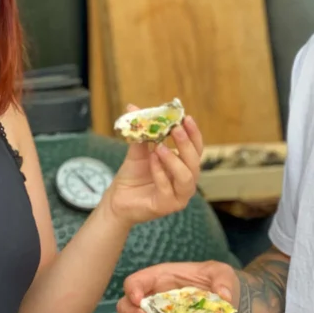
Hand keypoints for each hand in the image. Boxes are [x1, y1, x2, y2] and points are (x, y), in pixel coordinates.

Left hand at [106, 112, 203, 227]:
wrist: (117, 198)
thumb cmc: (132, 176)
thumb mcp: (138, 150)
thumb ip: (140, 131)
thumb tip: (132, 107)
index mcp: (184, 166)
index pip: (196, 149)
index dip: (194, 134)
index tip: (186, 118)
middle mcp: (186, 181)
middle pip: (195, 162)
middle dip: (186, 144)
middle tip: (175, 129)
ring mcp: (179, 196)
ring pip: (186, 177)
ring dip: (174, 160)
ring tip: (160, 148)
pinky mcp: (167, 206)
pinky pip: (168, 189)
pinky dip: (160, 173)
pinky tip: (152, 161)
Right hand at [118, 259, 238, 312]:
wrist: (224, 301)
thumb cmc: (216, 280)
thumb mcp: (221, 273)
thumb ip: (222, 281)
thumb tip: (223, 295)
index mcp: (160, 277)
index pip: (134, 282)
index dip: (132, 290)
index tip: (139, 300)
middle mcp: (153, 297)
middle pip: (126, 306)